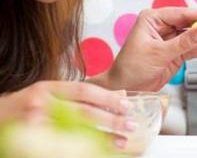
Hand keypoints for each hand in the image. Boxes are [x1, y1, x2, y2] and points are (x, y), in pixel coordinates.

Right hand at [0, 81, 133, 148]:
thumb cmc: (24, 105)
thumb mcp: (46, 93)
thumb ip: (71, 96)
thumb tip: (109, 100)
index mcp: (48, 88)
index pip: (83, 90)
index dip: (107, 97)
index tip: (126, 105)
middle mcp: (42, 103)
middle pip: (83, 112)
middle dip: (110, 119)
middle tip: (130, 125)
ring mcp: (35, 124)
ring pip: (74, 132)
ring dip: (100, 138)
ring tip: (120, 142)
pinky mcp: (31, 142)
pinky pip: (60, 147)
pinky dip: (80, 150)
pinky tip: (94, 152)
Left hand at [104, 7, 196, 90]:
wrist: (125, 88)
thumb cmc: (132, 67)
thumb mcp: (158, 53)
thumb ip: (183, 42)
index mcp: (153, 19)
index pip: (181, 14)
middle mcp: (162, 27)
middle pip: (190, 24)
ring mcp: (170, 40)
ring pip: (194, 37)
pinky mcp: (175, 54)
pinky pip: (193, 49)